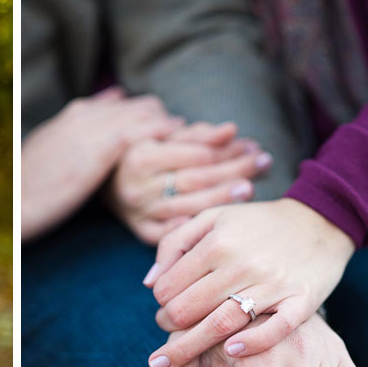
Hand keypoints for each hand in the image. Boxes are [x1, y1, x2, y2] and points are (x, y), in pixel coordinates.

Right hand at [22, 87, 183, 240]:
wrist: (16, 199)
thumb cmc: (29, 187)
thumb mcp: (50, 159)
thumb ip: (72, 147)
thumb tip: (91, 149)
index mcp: (72, 116)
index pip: (121, 104)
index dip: (144, 117)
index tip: (160, 130)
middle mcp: (86, 114)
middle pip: (138, 105)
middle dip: (163, 118)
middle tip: (185, 137)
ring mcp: (94, 127)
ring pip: (144, 111)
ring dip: (169, 122)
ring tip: (191, 136)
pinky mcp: (101, 147)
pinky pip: (142, 129)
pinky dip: (162, 129)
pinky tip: (178, 135)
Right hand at [107, 121, 271, 244]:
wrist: (104, 176)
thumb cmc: (142, 149)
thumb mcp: (162, 134)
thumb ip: (197, 133)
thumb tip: (231, 131)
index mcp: (142, 157)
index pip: (196, 156)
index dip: (228, 150)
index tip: (253, 146)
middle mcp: (138, 186)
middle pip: (196, 180)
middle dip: (234, 171)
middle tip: (263, 165)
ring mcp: (138, 211)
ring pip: (187, 207)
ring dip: (222, 199)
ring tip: (250, 190)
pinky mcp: (139, 229)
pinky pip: (168, 235)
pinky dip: (191, 230)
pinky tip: (214, 224)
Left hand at [145, 199, 355, 366]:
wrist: (320, 219)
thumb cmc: (257, 223)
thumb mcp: (211, 218)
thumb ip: (173, 244)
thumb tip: (149, 282)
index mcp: (216, 243)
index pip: (168, 287)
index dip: (159, 302)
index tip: (164, 308)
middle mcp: (241, 263)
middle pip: (187, 310)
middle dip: (168, 327)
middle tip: (167, 331)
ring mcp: (273, 283)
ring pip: (221, 324)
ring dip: (189, 346)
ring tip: (172, 357)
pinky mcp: (302, 300)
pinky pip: (275, 329)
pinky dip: (252, 343)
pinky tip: (231, 352)